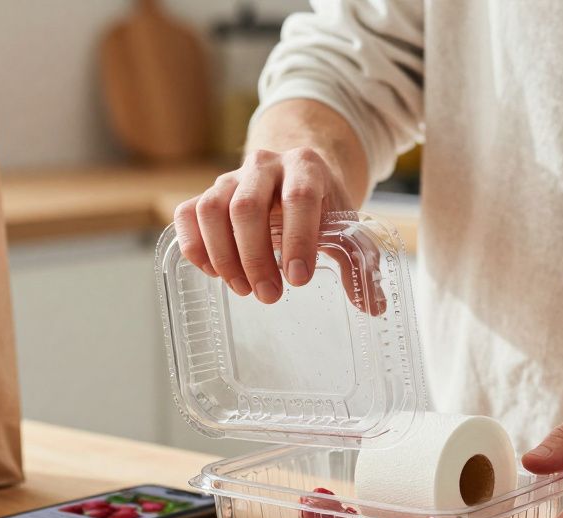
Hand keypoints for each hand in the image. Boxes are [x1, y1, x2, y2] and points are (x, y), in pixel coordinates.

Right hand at [173, 147, 352, 303]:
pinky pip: (188, 214)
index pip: (299, 198)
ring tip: (243, 288)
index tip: (298, 280)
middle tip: (269, 296)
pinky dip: (195, 246)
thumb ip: (359, 263)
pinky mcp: (208, 193)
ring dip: (224, 256)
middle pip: (247, 207)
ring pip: (212, 210)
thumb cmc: (322, 205)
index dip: (297, 239)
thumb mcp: (345, 226)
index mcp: (306, 167)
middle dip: (256, 258)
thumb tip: (374, 307)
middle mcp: (265, 165)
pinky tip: (213, 272)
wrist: (296, 173)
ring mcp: (231, 177)